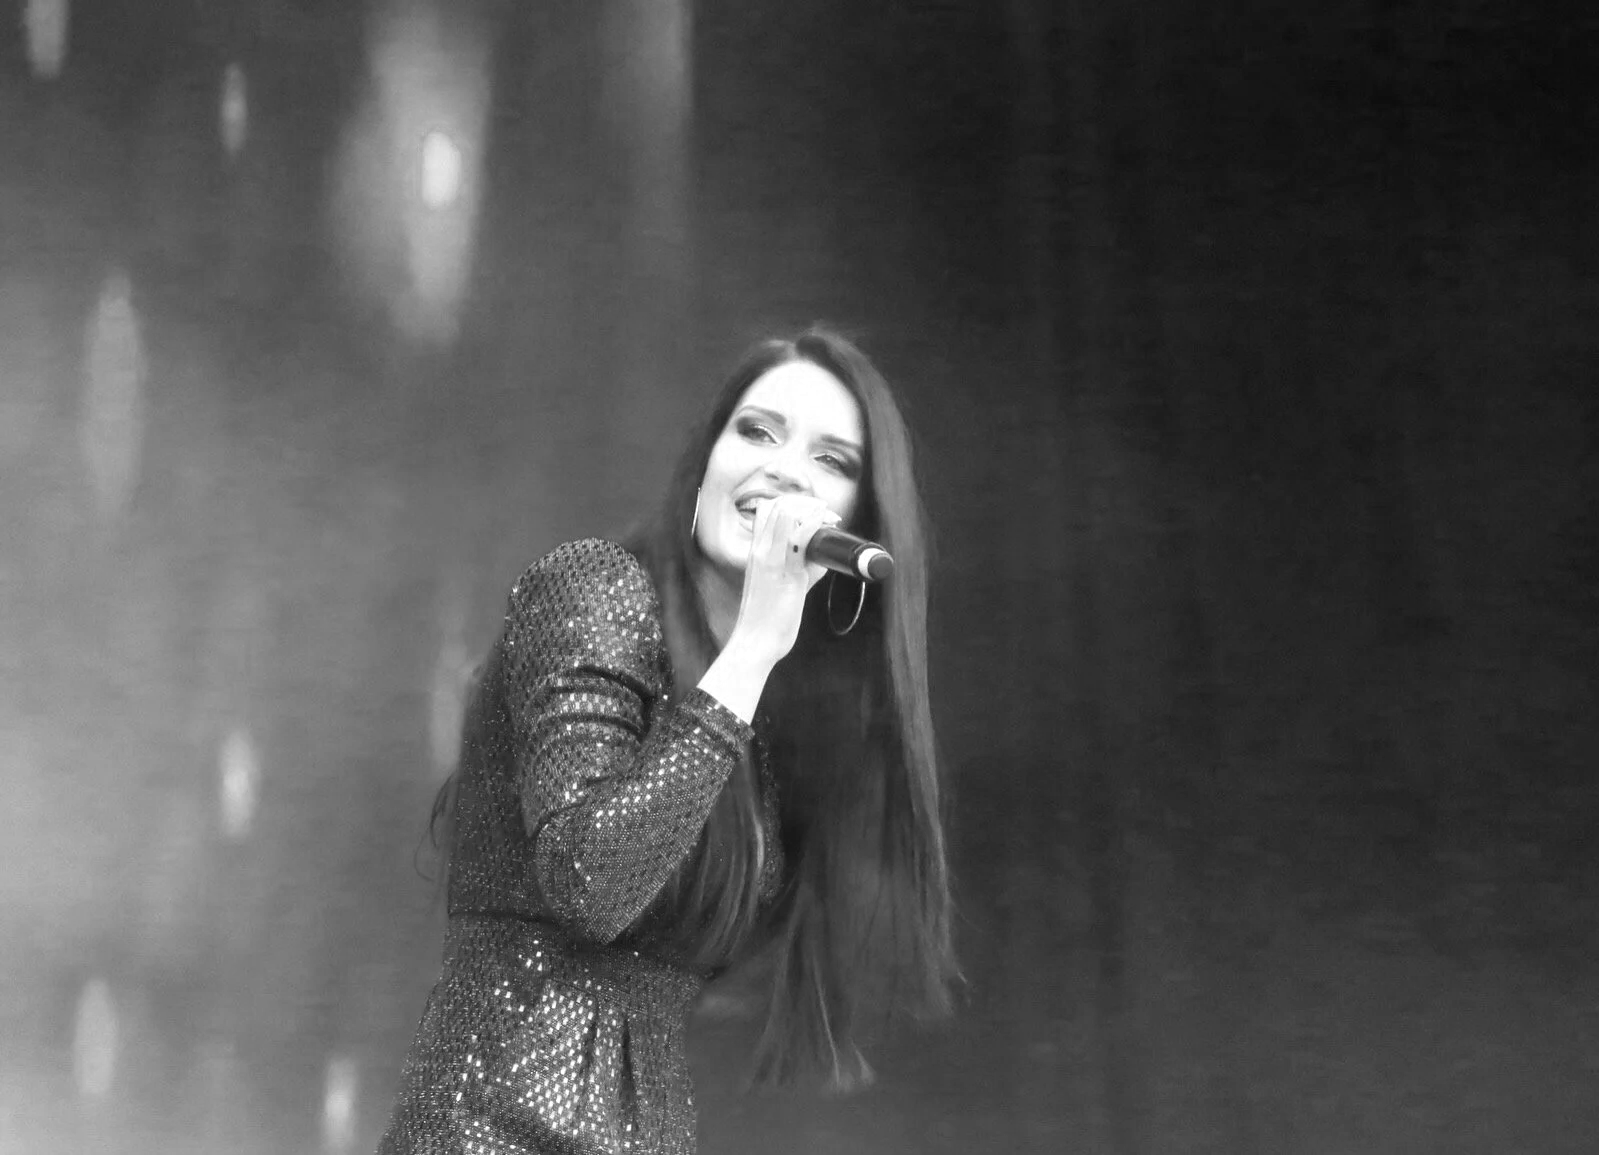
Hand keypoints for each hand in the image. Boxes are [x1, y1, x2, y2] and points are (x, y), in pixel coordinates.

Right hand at [727, 493, 841, 664]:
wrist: (754, 642)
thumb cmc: (766, 618)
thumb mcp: (780, 587)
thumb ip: (800, 570)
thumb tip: (820, 561)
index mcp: (756, 552)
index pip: (768, 510)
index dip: (792, 504)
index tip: (813, 512)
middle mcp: (760, 551)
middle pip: (778, 505)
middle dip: (805, 502)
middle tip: (826, 513)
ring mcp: (771, 560)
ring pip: (787, 514)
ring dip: (812, 509)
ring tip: (830, 518)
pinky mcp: (786, 574)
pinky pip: (799, 538)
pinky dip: (814, 524)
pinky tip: (826, 523)